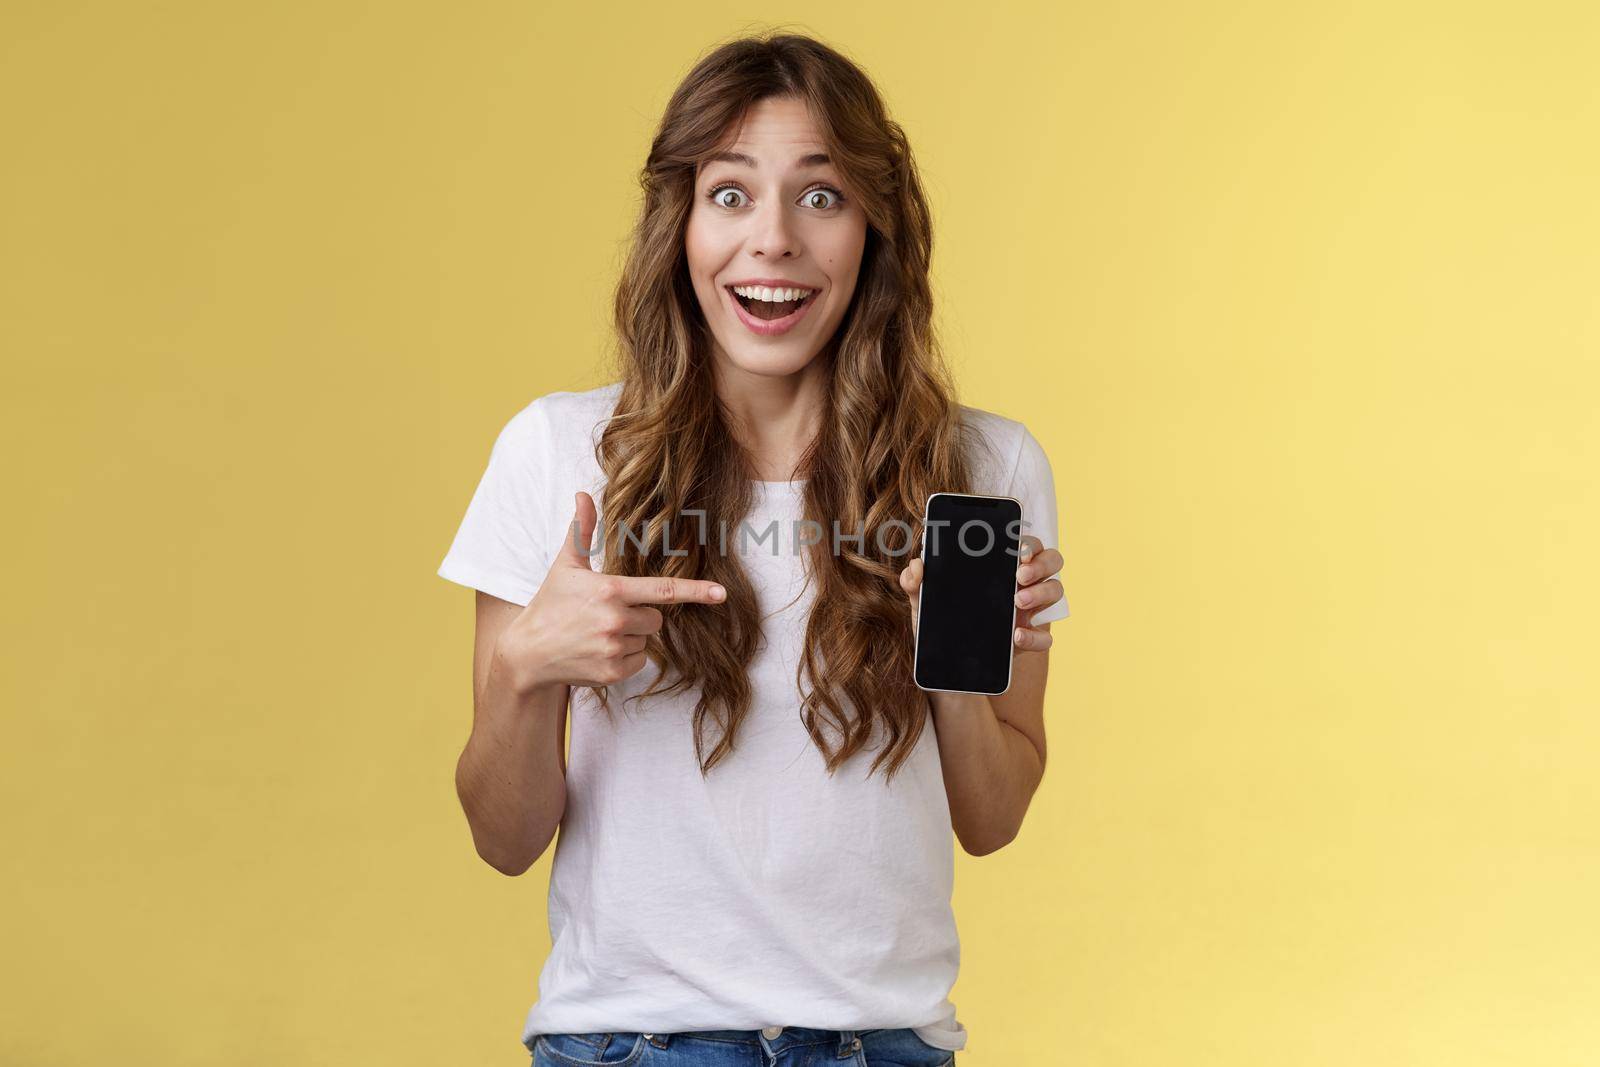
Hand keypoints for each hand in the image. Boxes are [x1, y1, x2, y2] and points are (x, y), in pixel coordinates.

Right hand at [492, 491, 727, 694]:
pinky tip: (598, 651)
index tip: (721, 594)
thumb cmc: (550, 605)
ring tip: (597, 634)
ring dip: (630, 638)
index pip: (663, 591)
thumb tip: (582, 494)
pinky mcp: (612, 673)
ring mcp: (614, 649)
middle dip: (639, 615)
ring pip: (647, 641)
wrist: (527, 653)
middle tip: (607, 614)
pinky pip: (638, 662)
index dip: (696, 591)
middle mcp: (615, 621)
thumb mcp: (566, 566)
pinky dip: (624, 658)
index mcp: (610, 591)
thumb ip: (581, 530)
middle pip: (656, 618)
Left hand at [898, 534, 1063, 651]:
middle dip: (1041, 563)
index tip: (1017, 548)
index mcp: (1001, 566)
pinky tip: (1016, 636)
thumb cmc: (940, 622)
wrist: (944, 666)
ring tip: (1018, 601)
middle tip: (1019, 575)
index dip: (1028, 541)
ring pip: (1056, 590)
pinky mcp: (1029, 639)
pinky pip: (1046, 637)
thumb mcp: (923, 602)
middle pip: (1051, 560)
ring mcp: (1030, 611)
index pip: (1025, 543)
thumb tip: (917, 566)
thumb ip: (915, 583)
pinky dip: (1035, 636)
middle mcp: (1022, 584)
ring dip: (1042, 592)